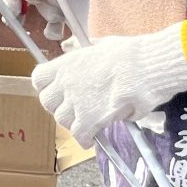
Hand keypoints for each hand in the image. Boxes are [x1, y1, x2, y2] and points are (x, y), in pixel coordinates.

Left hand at [31, 22, 186, 145]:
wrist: (146, 67)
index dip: (48, 87)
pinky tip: (92, 139)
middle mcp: (65, 83)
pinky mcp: (89, 120)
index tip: (58, 91)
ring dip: (73, 123)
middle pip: (48, 102)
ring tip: (87, 124)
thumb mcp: (103, 47)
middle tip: (75, 110)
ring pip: (63, 120)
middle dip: (59, 107)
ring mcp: (75, 102)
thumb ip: (91, 57)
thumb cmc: (132, 54)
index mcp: (67, 63)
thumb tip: (94, 58)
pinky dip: (85, 139)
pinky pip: (80, 135)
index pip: (40, 78)